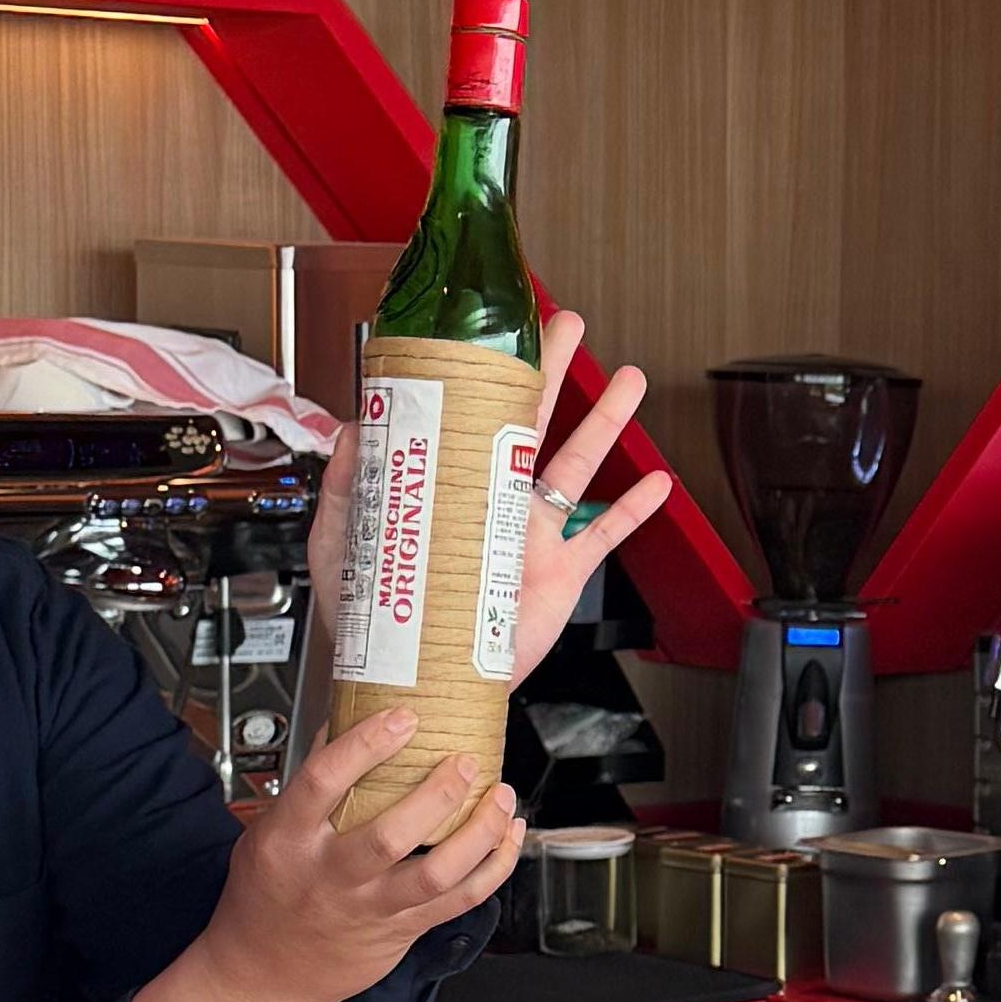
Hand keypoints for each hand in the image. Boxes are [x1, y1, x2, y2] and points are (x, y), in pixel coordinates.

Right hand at [139, 705, 520, 1001]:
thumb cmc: (266, 897)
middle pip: (391, 835)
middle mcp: (331, 875)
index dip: (365, 746)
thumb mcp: (267, 832)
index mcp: (290, 840)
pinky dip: (493, 868)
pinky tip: (508, 837)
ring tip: (502, 797)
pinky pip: (459, 901)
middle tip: (465, 762)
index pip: (323, 782)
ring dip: (480, 833)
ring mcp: (370, 907)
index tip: (401, 719)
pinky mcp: (402, 930)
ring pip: (436, 874)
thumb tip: (346, 721)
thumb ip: (308, 784)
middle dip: (438, 794)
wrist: (264, 974)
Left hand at [303, 312, 676, 688]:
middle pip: (534, 421)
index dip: (487, 375)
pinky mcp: (557, 576)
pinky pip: (602, 536)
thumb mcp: (343, 541)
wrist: (414, 677)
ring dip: (606, 423)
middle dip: (554, 370)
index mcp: (451, 485)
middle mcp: (494, 502)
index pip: (471, 416)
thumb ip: (348, 484)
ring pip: (577, 467)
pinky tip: (657, 485)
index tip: (497, 333)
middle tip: (569, 324)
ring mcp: (530, 536)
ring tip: (630, 381)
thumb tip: (354, 427)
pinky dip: (631, 512)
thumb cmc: (375, 616)